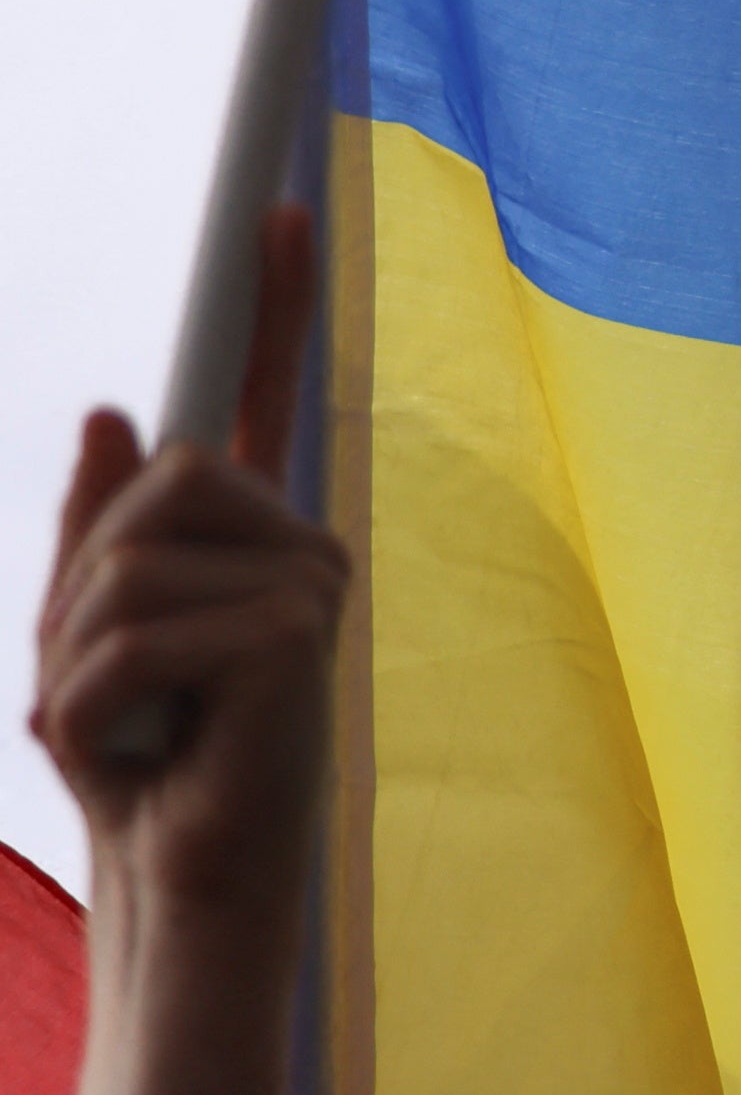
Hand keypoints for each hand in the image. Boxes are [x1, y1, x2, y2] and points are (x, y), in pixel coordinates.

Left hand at [34, 206, 339, 918]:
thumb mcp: (86, 638)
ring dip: (76, 659)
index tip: (282, 209)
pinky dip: (90, 703)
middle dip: (80, 588)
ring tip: (124, 730)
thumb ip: (97, 531)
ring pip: (126, 559)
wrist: (182, 885)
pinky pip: (135, 626)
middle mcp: (300, 546)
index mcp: (253, 541)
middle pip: (147, 486)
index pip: (257, 400)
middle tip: (103, 689)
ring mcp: (310, 584)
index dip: (272, 302)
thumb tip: (110, 415)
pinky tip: (139, 753)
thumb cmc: (141, 766)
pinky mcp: (295, 633)